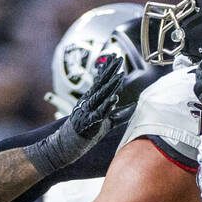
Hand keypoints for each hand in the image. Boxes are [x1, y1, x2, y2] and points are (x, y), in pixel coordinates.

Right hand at [23, 54, 127, 177]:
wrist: (67, 144)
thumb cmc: (88, 132)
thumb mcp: (106, 121)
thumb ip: (119, 114)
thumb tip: (134, 106)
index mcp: (92, 99)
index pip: (102, 81)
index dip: (109, 69)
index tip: (116, 57)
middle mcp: (89, 101)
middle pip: (102, 83)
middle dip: (111, 70)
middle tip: (119, 57)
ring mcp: (88, 111)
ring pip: (101, 95)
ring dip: (111, 85)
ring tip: (120, 75)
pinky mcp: (90, 122)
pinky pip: (99, 113)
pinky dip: (107, 106)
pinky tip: (114, 98)